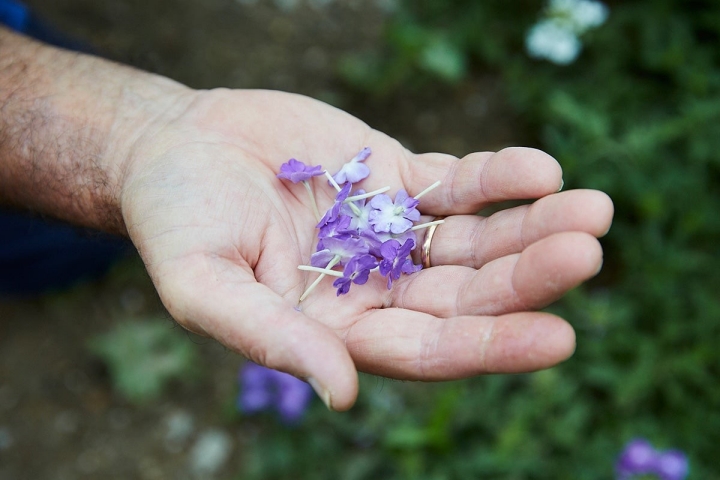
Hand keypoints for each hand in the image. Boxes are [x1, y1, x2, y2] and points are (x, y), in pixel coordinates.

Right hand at [121, 89, 613, 410]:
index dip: (489, 346)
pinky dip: (500, 178)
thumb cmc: (176, 222)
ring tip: (591, 208)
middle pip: (469, 294)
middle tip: (587, 250)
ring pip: (479, 240)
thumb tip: (344, 395)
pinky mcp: (398, 178)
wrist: (177, 149)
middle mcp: (379, 288)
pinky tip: (538, 170)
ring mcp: (395, 232)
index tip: (558, 337)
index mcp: (340, 330)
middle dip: (529, 276)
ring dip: (533, 226)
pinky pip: (460, 184)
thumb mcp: (204, 285)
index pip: (428, 349)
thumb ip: (270, 337)